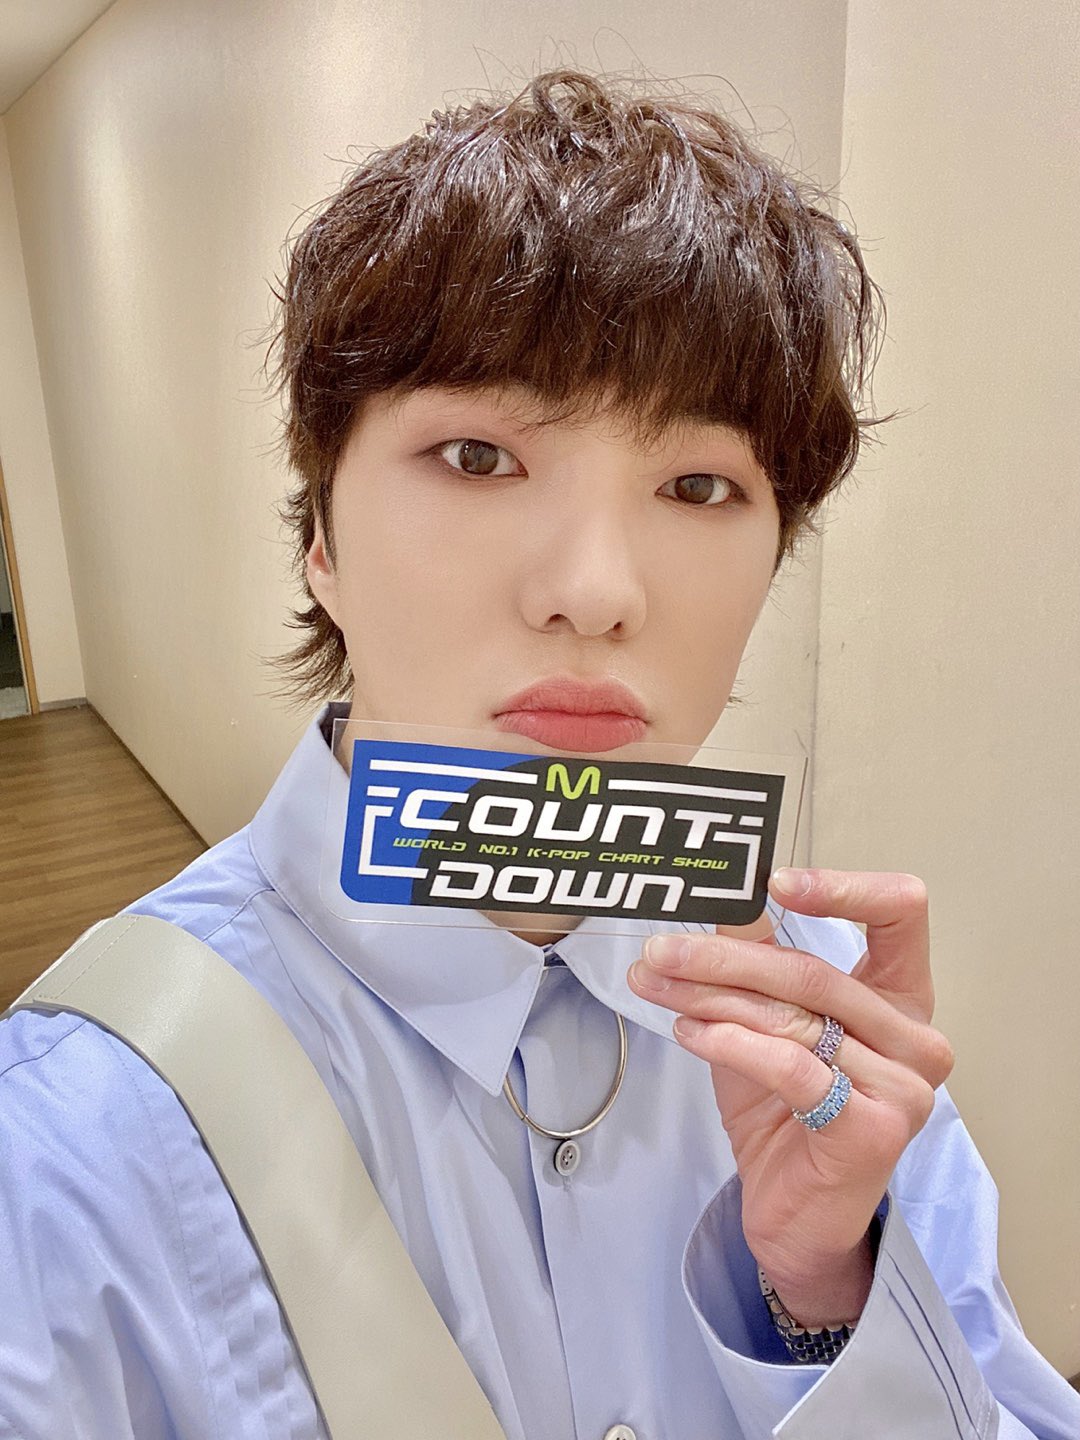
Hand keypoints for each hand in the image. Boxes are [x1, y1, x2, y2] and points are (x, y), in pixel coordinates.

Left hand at [626, 868, 954, 1325]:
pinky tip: (688, 1030)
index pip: (901, 912)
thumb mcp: (767, 1021)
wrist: (796, 1215)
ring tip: (654, 983)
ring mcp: (904, 1086)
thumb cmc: (785, 1110)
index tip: (774, 882)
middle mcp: (916, 1036)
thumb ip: (757, 960)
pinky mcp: (873, 1128)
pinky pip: (789, 1066)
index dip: (842, 887)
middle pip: (814, 970)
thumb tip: (723, 898)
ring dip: (710, 995)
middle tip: (659, 948)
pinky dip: (730, 1042)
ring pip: (793, 1017)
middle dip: (723, 957)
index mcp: (902, 995)